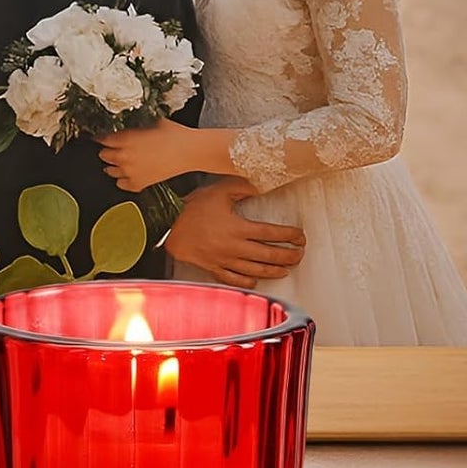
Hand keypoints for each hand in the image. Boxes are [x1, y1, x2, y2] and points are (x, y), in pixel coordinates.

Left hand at [97, 119, 192, 190]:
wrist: (189, 151)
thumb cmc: (174, 134)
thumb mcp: (152, 122)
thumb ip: (135, 127)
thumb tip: (127, 128)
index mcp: (125, 139)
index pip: (102, 139)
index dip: (101, 138)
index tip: (101, 137)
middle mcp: (124, 157)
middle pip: (103, 155)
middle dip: (107, 151)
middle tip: (114, 148)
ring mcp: (130, 172)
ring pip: (109, 171)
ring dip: (113, 165)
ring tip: (121, 161)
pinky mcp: (139, 184)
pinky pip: (121, 184)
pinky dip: (122, 179)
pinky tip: (128, 173)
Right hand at [162, 177, 305, 288]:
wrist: (166, 226)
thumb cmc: (192, 207)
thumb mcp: (219, 191)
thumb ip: (243, 187)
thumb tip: (262, 186)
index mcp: (238, 227)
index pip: (271, 233)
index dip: (289, 236)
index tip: (300, 236)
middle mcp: (234, 247)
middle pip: (268, 255)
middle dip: (288, 256)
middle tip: (299, 255)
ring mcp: (224, 260)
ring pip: (255, 270)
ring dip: (274, 271)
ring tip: (286, 269)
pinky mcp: (213, 268)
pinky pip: (234, 279)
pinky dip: (248, 281)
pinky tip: (257, 280)